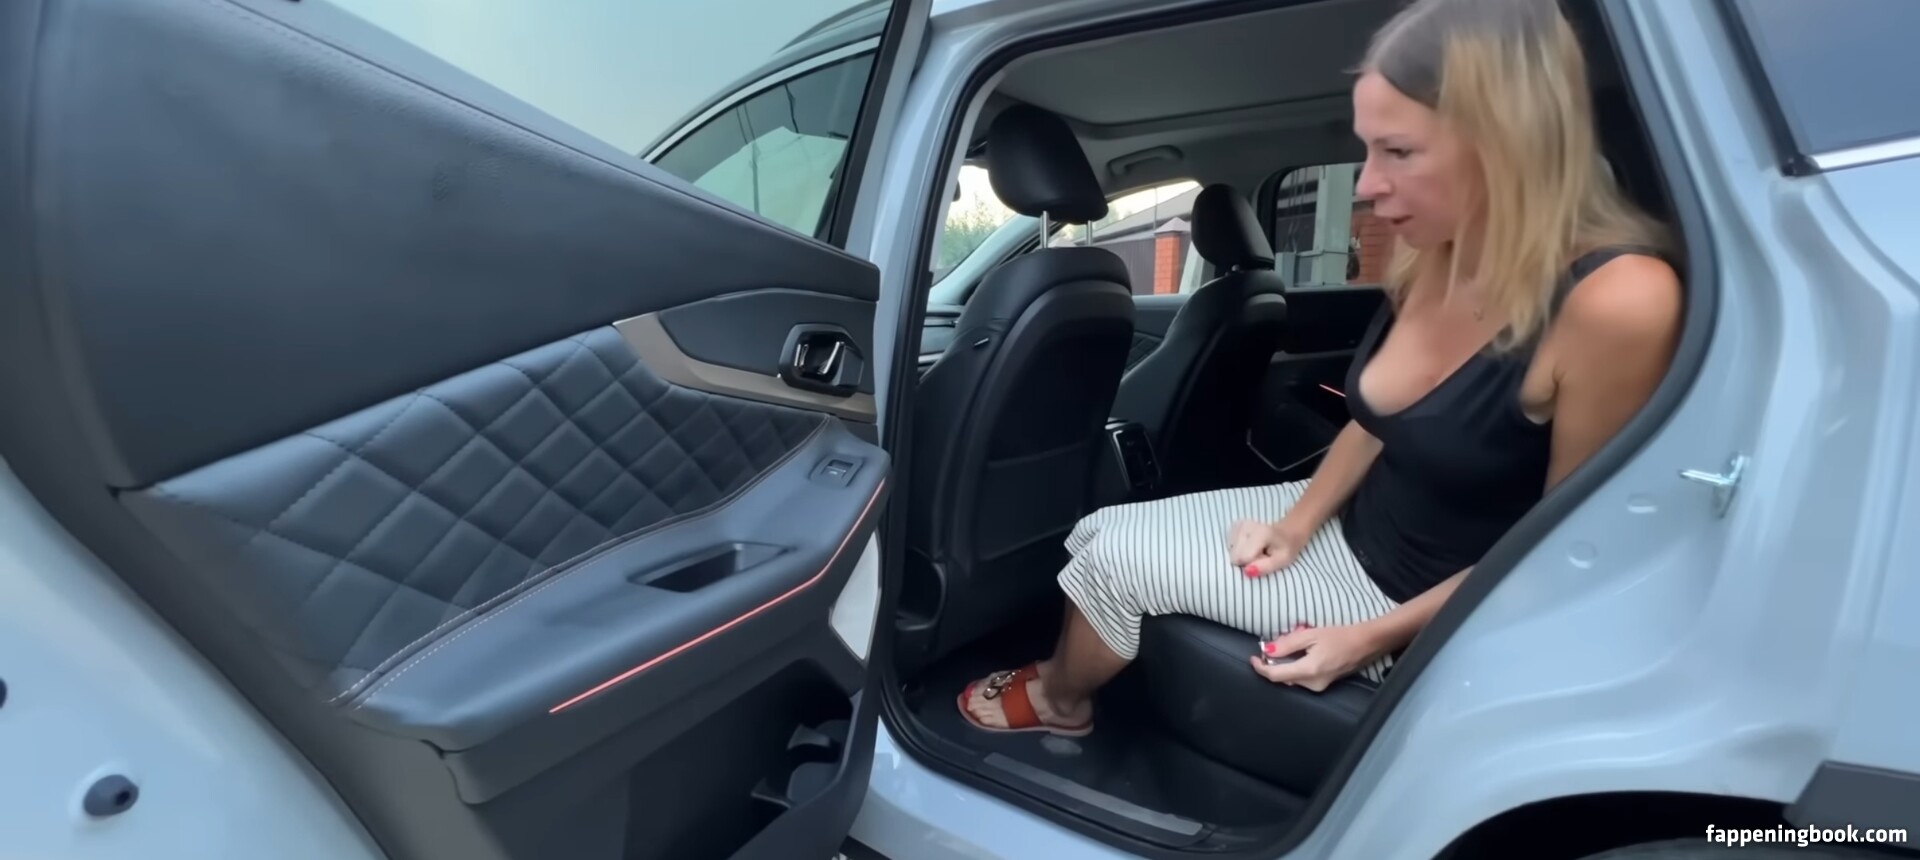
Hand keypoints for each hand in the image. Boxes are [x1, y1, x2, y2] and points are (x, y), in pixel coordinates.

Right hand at [1227, 518, 1311, 577]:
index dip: (1252, 564)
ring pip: (1231, 551)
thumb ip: (1265, 567)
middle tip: (1261, 556)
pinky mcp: (1234, 527)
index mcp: (1260, 533)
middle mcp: (1245, 526)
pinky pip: (1230, 546)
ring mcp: (1238, 526)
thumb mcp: (1282, 561)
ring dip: (1243, 555)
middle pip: (1235, 555)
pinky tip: (1249, 546)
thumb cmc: (1286, 548)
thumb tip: (1246, 571)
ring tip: (1256, 551)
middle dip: (1246, 561)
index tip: (1264, 560)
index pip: (1243, 558)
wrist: (1286, 532)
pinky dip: (1239, 549)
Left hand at [1248, 623, 1382, 691]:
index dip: (1260, 668)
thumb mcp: (1310, 635)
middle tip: (1269, 648)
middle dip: (1272, 665)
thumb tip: (1267, 650)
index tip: (1253, 658)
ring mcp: (1319, 687)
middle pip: (1282, 678)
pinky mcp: (1323, 685)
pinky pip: (1301, 679)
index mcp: (1309, 671)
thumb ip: (1287, 644)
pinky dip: (1294, 668)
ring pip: (1291, 679)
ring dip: (1284, 666)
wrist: (1365, 644)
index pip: (1276, 675)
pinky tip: (1299, 655)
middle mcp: (1312, 684)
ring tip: (1287, 648)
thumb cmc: (1340, 636)